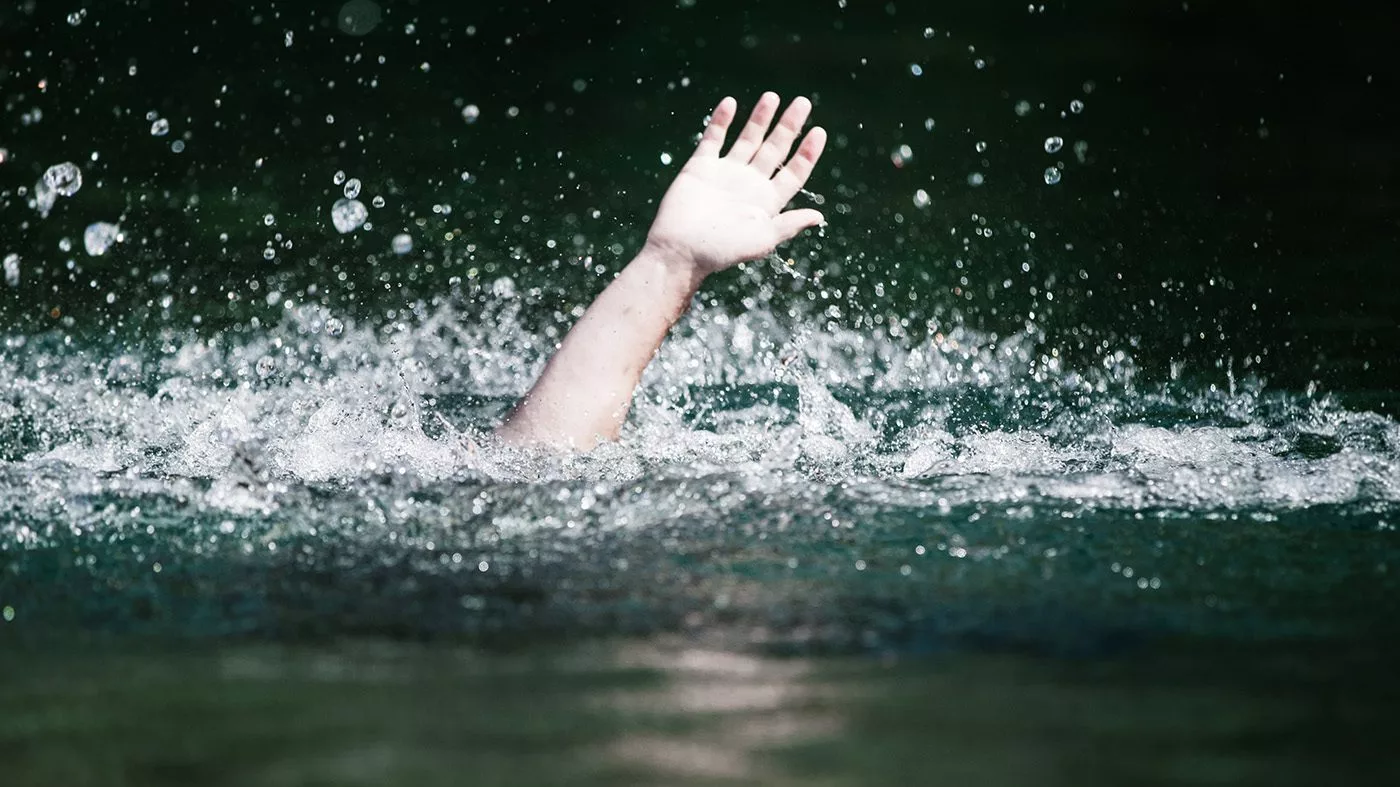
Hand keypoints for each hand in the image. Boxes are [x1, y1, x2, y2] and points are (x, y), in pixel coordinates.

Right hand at [644, 92, 827, 277]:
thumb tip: (819, 217)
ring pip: (747, 139)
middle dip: (789, 126)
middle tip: (803, 102)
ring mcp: (725, 173)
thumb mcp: (763, 238)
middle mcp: (749, 184)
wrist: (680, 250)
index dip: (807, 153)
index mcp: (767, 201)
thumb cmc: (722, 250)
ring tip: (772, 96)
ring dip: (760, 118)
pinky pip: (713, 139)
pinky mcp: (700, 167)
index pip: (793, 172)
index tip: (819, 131)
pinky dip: (721, 121)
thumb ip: (789, 224)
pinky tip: (731, 103)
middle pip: (775, 149)